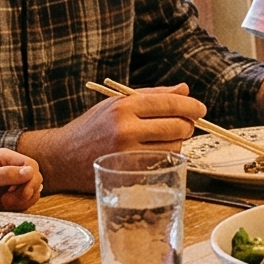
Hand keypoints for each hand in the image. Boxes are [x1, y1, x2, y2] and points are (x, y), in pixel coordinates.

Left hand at [0, 148, 42, 211]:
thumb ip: (5, 174)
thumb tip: (30, 171)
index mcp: (5, 158)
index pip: (31, 165)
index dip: (31, 179)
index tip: (23, 193)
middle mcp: (11, 168)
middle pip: (36, 178)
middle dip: (27, 191)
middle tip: (8, 201)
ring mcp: (12, 184)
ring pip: (34, 191)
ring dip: (23, 200)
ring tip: (4, 204)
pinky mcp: (11, 198)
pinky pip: (26, 202)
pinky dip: (20, 206)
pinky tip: (5, 207)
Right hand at [24, 86, 202, 192]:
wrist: (62, 157)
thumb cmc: (92, 127)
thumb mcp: (117, 103)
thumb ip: (152, 95)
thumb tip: (184, 89)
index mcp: (124, 107)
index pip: (169, 103)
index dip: (190, 106)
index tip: (200, 109)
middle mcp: (127, 130)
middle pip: (177, 126)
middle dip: (187, 124)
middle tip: (185, 124)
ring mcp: (129, 155)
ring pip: (174, 147)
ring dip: (177, 142)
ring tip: (164, 138)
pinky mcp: (130, 174)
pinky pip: (161, 164)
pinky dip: (164, 157)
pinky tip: (154, 151)